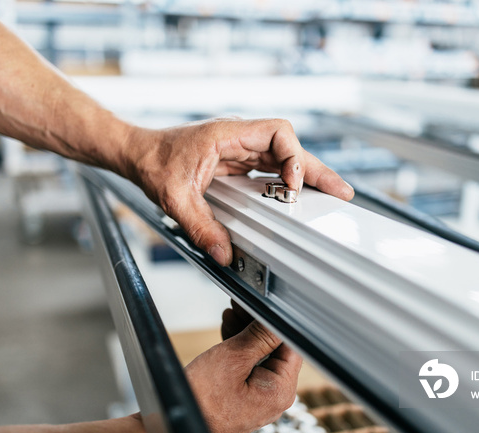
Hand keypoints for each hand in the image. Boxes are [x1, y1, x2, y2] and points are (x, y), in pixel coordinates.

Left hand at [123, 118, 353, 265]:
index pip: (277, 132)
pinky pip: (269, 169)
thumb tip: (224, 254)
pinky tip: (295, 198)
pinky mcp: (236, 162)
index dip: (293, 157)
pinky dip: (285, 182)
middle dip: (314, 170)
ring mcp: (239, 150)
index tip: (291, 185)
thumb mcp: (174, 197)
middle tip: (340, 192)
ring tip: (328, 196)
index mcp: (227, 135)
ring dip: (304, 176)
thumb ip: (200, 225)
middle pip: (288, 147)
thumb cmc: (152, 162)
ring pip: (282, 158)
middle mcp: (238, 139)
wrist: (137, 154)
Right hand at [185, 302, 301, 432]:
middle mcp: (274, 396)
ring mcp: (261, 398)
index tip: (259, 305)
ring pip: (260, 356)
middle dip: (257, 324)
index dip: (274, 320)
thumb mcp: (232, 358)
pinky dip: (239, 349)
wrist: (176, 429)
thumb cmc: (201, 402)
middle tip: (240, 307)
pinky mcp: (246, 397)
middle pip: (275, 349)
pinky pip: (249, 367)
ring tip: (231, 314)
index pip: (289, 344)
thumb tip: (276, 318)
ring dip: (246, 333)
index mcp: (280, 389)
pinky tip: (228, 331)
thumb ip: (259, 335)